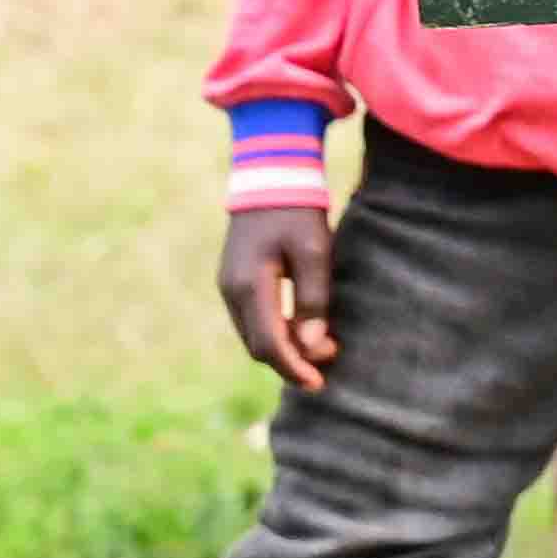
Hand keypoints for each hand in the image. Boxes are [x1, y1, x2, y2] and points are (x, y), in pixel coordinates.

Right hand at [220, 211, 337, 390]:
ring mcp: (229, 286)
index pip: (269, 344)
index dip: (294, 368)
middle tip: (326, 364)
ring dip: (284, 347)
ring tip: (321, 347)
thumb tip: (313, 345)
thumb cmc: (297, 211)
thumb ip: (313, 298)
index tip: (319, 383)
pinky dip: (275, 330)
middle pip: (258, 346)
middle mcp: (231, 292)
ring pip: (253, 334)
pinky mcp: (235, 280)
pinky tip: (301, 327)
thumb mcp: (315, 250)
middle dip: (291, 361)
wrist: (270, 174)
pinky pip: (252, 319)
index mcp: (249, 287)